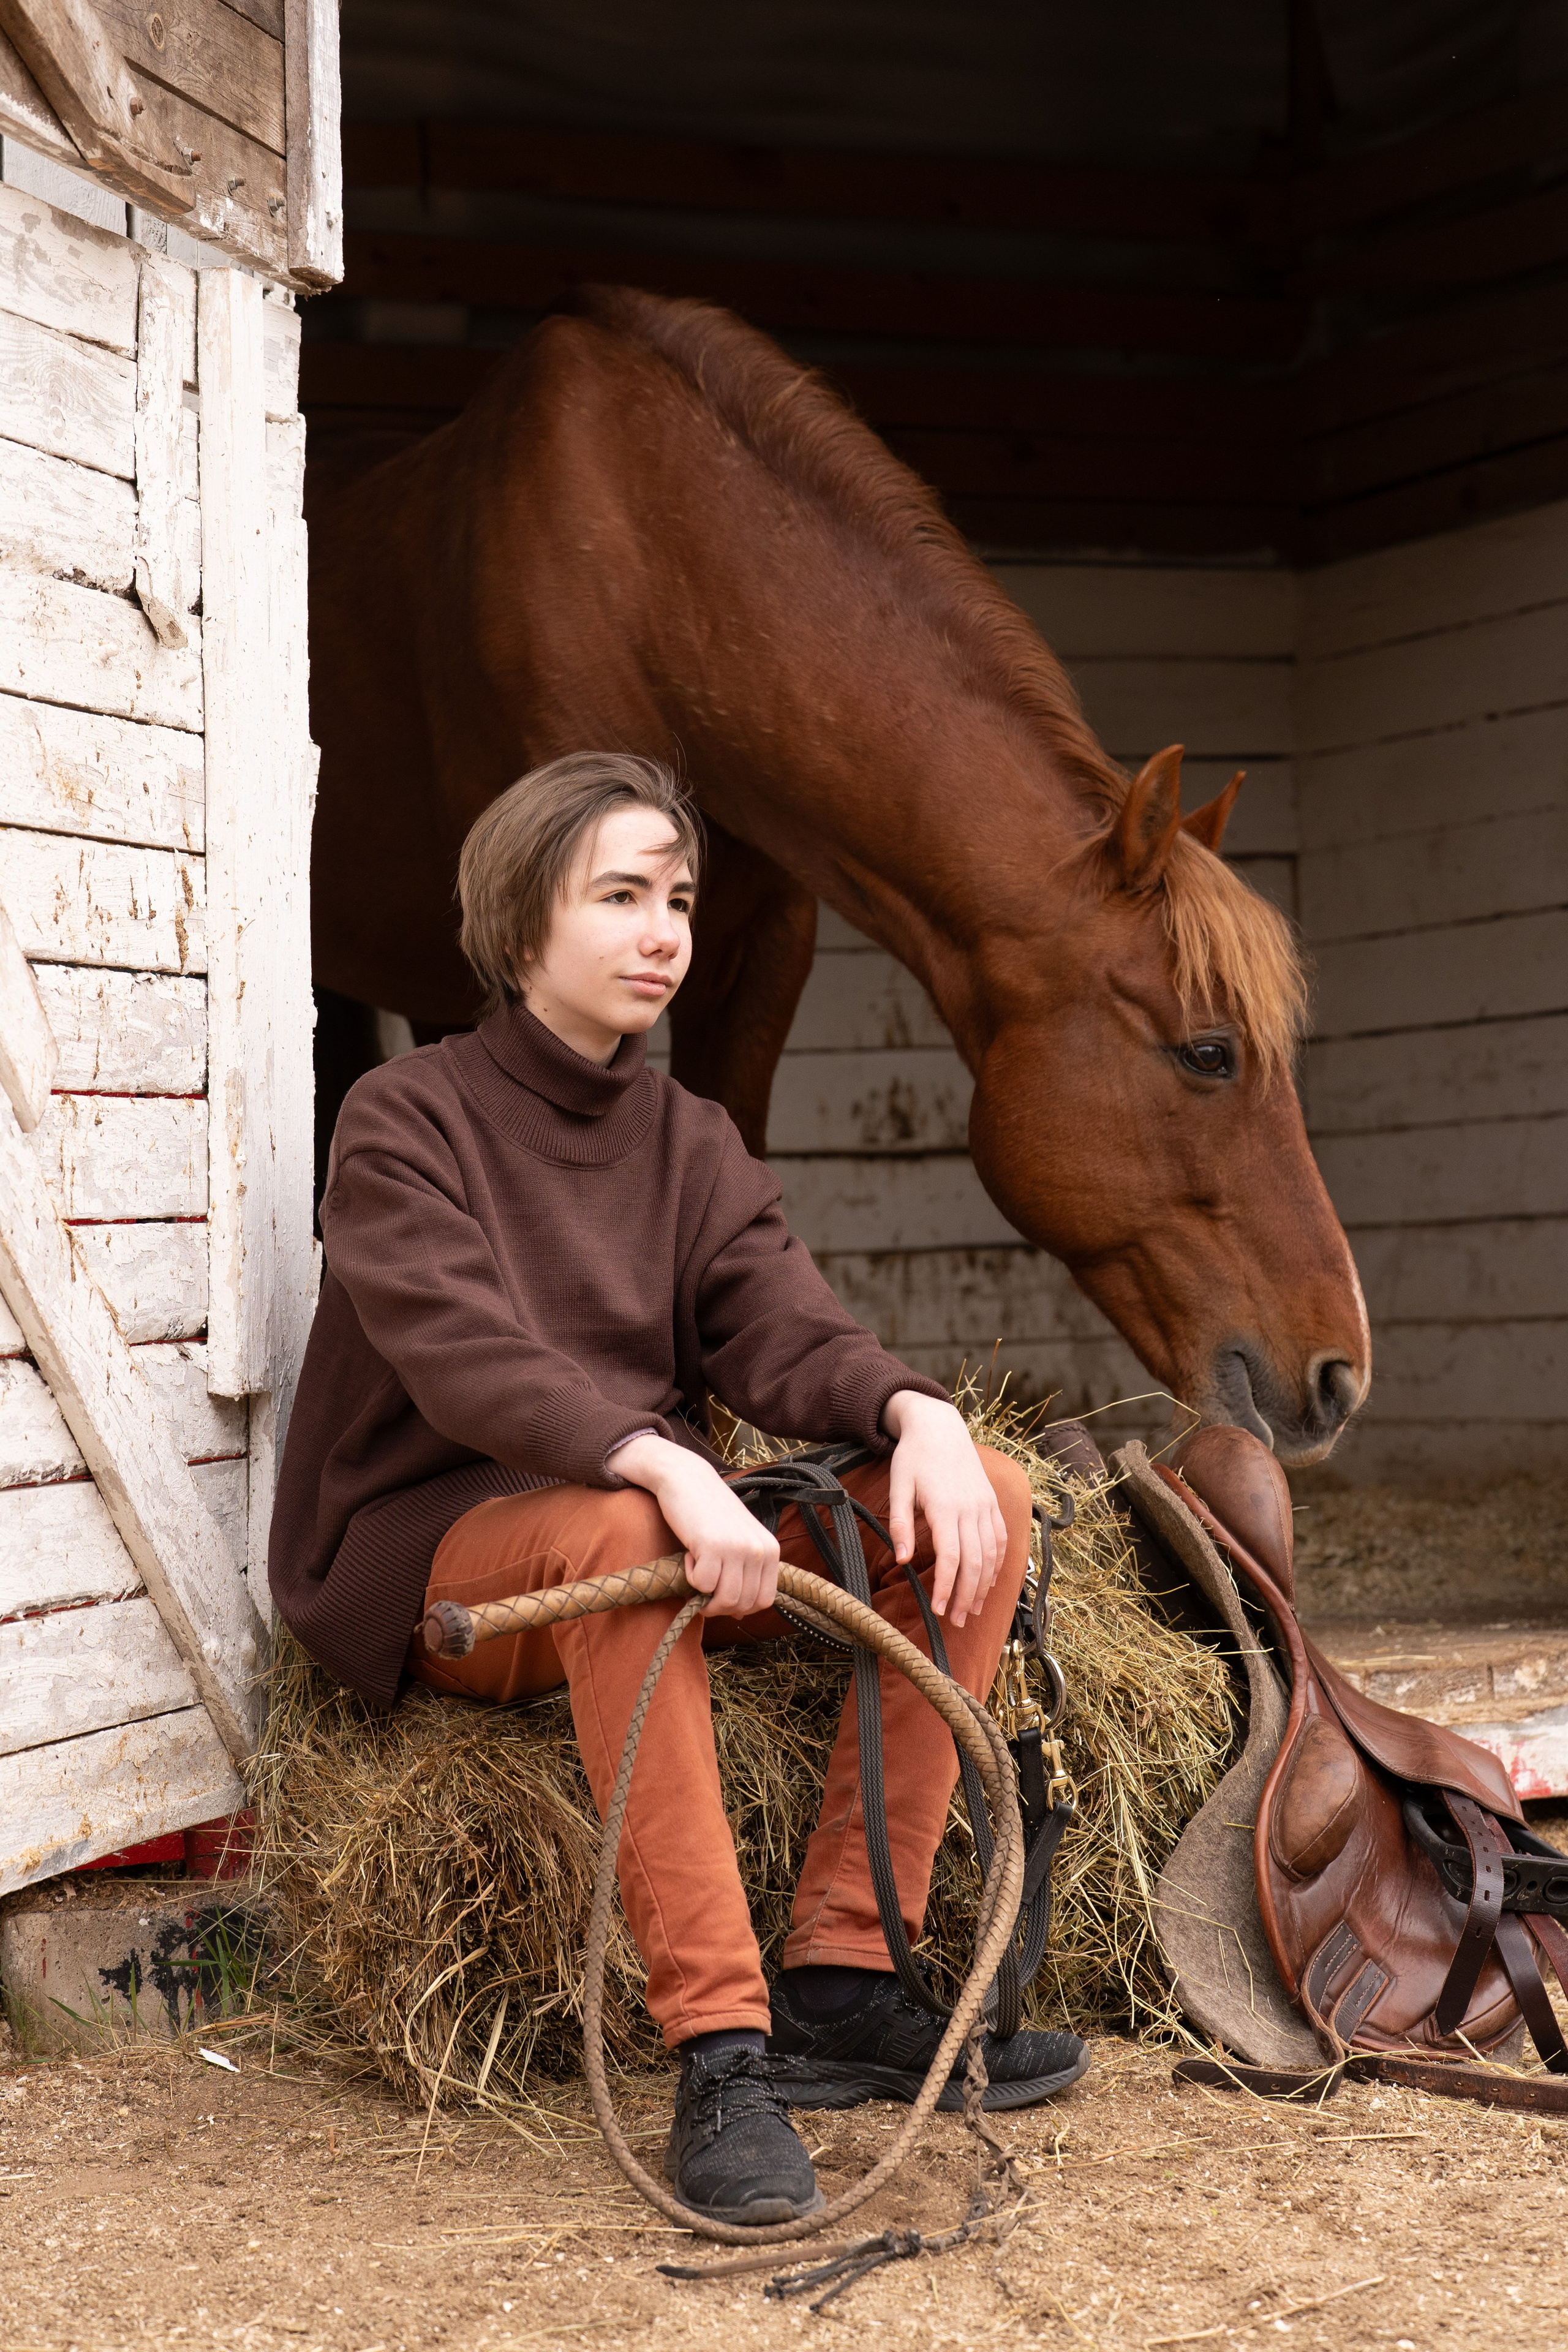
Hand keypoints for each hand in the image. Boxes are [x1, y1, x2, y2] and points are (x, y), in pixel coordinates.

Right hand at [605, 1433, 779, 1617]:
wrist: (688, 1478)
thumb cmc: (711, 1512)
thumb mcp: (740, 1540)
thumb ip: (746, 1573)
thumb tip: (741, 1614)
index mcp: (771, 1549)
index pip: (765, 1601)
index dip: (740, 1606)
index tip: (721, 1594)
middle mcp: (759, 1549)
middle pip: (743, 1604)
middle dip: (719, 1605)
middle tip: (702, 1584)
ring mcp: (737, 1548)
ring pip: (725, 1600)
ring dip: (704, 1596)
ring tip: (697, 1571)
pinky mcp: (712, 1546)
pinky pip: (702, 1586)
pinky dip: (690, 1578)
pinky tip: (689, 1555)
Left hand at [880, 1392, 1007, 1628]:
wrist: (939, 1426)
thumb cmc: (913, 1457)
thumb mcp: (899, 1485)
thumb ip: (901, 1523)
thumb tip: (902, 1560)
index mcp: (945, 1506)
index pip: (951, 1557)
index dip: (946, 1587)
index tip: (938, 1609)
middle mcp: (970, 1508)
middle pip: (975, 1562)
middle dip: (965, 1595)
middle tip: (954, 1620)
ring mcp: (985, 1505)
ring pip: (992, 1553)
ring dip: (983, 1585)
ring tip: (971, 1609)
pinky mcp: (992, 1501)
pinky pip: (1001, 1537)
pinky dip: (998, 1562)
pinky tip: (989, 1581)